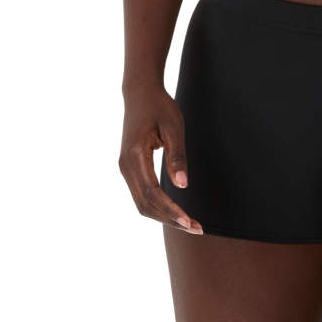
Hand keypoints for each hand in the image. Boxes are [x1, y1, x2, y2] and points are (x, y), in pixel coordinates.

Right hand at [118, 85, 201, 234]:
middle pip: (144, 204)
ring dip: (164, 216)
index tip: (189, 222)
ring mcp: (125, 168)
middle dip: (170, 219)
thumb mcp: (174, 127)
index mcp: (135, 155)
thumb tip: (183, 186)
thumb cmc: (159, 106)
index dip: (170, 210)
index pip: (151, 192)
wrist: (140, 93)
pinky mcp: (130, 168)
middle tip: (196, 228)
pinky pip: (142, 194)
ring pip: (141, 203)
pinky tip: (176, 211)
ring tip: (189, 223)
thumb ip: (177, 156)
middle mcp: (125, 165)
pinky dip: (158, 206)